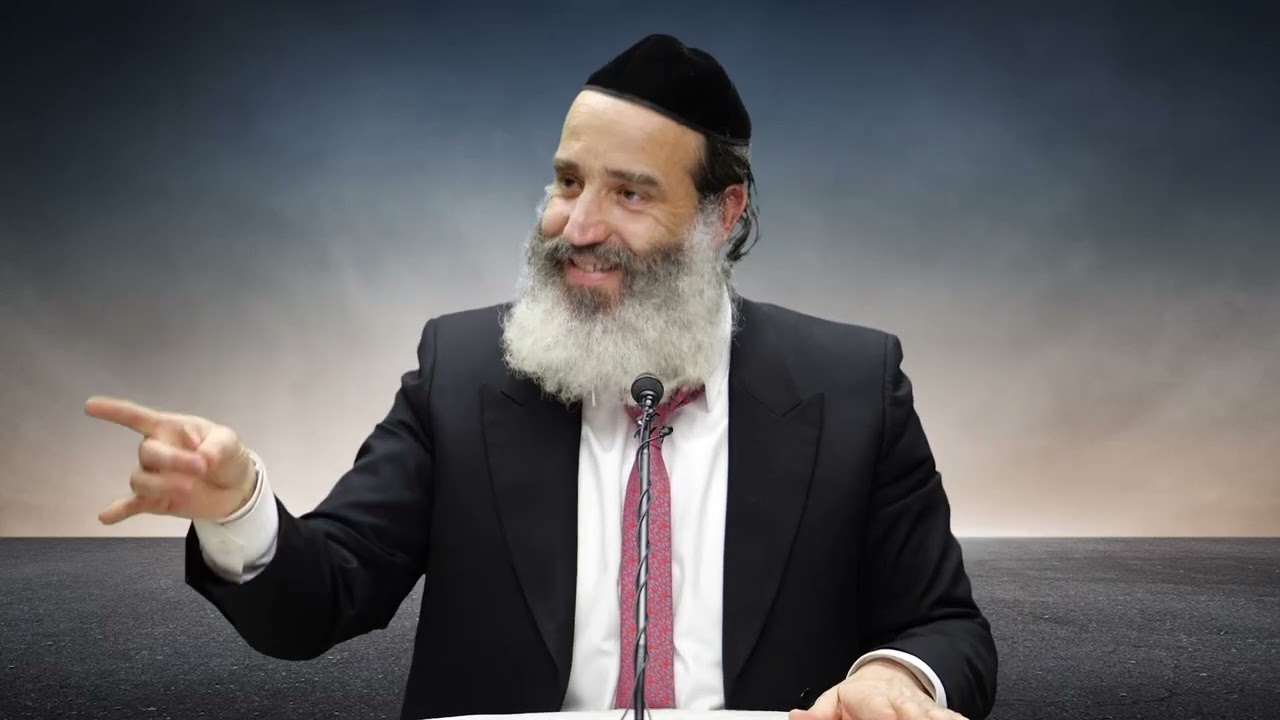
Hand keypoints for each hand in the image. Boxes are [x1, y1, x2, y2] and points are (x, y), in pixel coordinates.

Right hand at [84, 396, 257, 523]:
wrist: (236, 487)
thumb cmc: (227, 456)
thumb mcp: (229, 443)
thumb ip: (217, 448)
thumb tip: (202, 459)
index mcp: (170, 429)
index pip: (137, 417)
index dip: (114, 411)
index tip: (90, 406)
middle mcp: (156, 451)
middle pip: (146, 453)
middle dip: (173, 461)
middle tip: (201, 467)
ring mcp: (154, 477)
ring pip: (140, 480)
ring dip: (164, 485)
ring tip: (191, 487)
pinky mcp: (155, 501)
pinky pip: (130, 506)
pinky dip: (118, 511)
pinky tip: (106, 517)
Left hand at [789, 659, 966, 719]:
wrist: (893, 679)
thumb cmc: (862, 699)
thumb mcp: (836, 701)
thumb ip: (819, 714)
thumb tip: (795, 717)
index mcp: (871, 697)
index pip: (875, 705)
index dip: (881, 712)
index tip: (886, 715)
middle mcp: (902, 702)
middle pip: (912, 712)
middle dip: (914, 716)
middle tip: (910, 719)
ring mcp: (924, 709)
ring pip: (937, 715)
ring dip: (938, 718)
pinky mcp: (941, 715)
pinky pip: (953, 717)